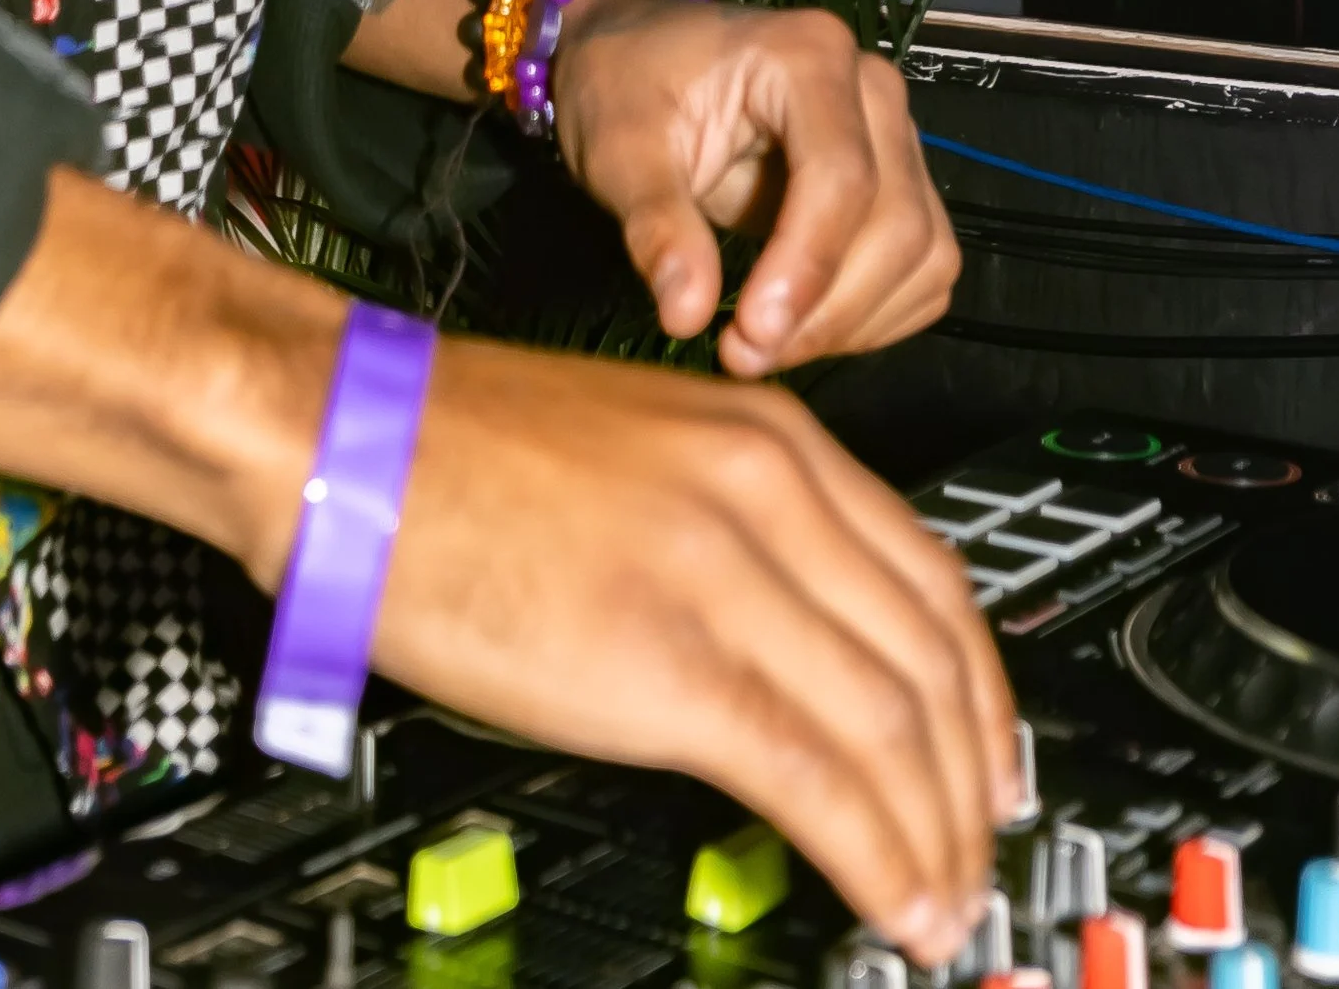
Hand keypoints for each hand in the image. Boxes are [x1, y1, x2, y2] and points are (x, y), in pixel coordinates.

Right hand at [378, 331, 1014, 961]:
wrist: (349, 439)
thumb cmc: (458, 448)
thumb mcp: (645, 445)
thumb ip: (737, 522)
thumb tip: (793, 631)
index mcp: (767, 437)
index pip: (934, 576)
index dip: (984, 693)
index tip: (989, 761)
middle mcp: (767, 491)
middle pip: (934, 658)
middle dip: (974, 779)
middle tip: (979, 851)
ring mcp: (722, 575)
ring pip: (893, 724)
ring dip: (936, 835)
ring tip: (944, 901)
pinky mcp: (667, 661)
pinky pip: (816, 775)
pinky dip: (876, 853)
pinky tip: (892, 899)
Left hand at [550, 0, 959, 374]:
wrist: (638, 56)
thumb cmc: (627, 86)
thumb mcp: (618, 149)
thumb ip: (656, 225)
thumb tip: (687, 316)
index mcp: (809, 57)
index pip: (842, 175)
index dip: (809, 267)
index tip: (752, 334)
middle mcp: (872, 90)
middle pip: (896, 222)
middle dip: (828, 309)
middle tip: (744, 354)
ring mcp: (895, 136)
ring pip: (922, 252)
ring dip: (855, 322)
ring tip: (765, 345)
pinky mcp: (901, 182)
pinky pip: (923, 267)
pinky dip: (875, 316)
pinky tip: (804, 326)